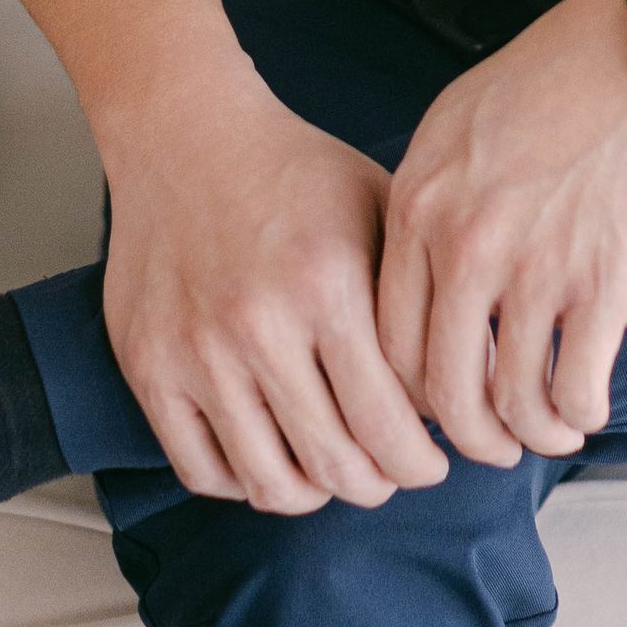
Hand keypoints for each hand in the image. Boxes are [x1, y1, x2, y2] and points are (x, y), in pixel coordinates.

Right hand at [98, 42, 447, 515]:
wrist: (186, 133)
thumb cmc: (294, 170)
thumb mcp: (381, 211)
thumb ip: (425, 296)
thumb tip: (478, 380)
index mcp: (327, 285)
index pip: (389, 427)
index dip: (421, 463)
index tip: (434, 459)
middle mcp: (259, 325)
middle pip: (336, 467)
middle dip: (379, 484)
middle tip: (392, 472)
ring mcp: (196, 352)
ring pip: (269, 484)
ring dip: (315, 493)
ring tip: (336, 468)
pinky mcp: (148, 367)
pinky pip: (202, 470)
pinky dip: (245, 481)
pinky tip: (273, 455)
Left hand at [378, 0, 626, 463]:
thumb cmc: (551, 77)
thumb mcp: (452, 126)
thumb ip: (426, 203)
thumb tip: (418, 278)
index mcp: (419, 209)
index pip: (386, 341)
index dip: (409, 394)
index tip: (436, 405)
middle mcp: (463, 247)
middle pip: (439, 389)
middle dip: (464, 436)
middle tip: (489, 444)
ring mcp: (534, 269)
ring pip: (510, 403)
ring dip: (529, 436)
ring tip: (549, 433)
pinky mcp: (604, 282)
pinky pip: (576, 388)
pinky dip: (580, 417)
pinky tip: (587, 410)